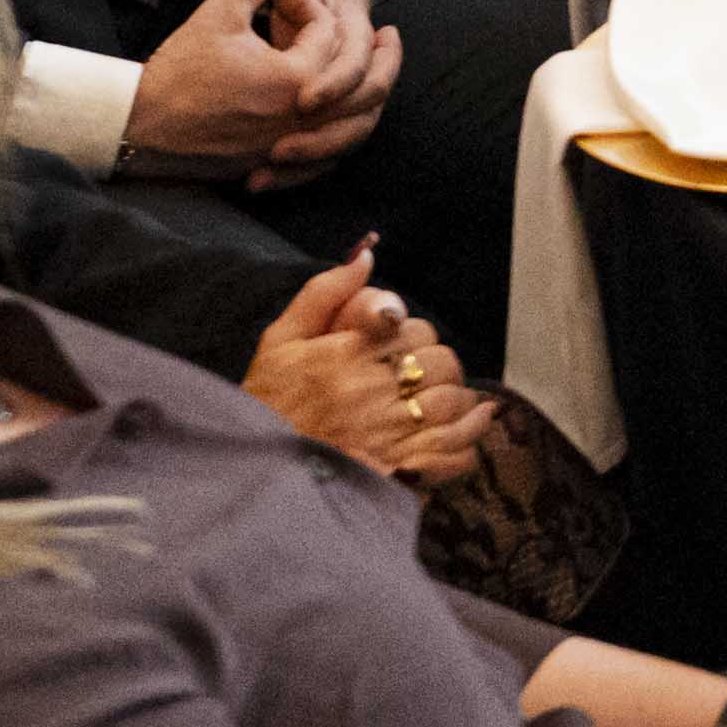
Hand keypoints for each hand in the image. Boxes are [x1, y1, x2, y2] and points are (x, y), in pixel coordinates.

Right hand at [125, 0, 397, 184]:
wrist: (139, 125)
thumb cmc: (178, 68)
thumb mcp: (221, 11)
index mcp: (293, 79)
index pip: (327, 37)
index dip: (306, 9)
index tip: (277, 0)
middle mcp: (298, 119)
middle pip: (362, 89)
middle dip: (382, 60)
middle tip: (391, 38)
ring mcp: (287, 148)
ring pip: (350, 129)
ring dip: (368, 101)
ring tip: (379, 78)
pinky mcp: (273, 165)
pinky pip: (323, 159)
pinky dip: (340, 138)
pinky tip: (342, 121)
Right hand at [241, 250, 496, 484]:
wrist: (255, 471)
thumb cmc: (268, 403)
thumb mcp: (281, 340)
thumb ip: (324, 293)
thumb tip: (365, 255)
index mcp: (348, 354)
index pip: (414, 329)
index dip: (415, 336)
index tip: (403, 346)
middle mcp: (372, 390)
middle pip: (440, 362)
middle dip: (437, 366)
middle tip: (421, 376)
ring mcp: (389, 432)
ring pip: (453, 401)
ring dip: (455, 399)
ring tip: (437, 401)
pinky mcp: (400, 469)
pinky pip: (456, 449)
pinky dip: (469, 436)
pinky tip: (471, 425)